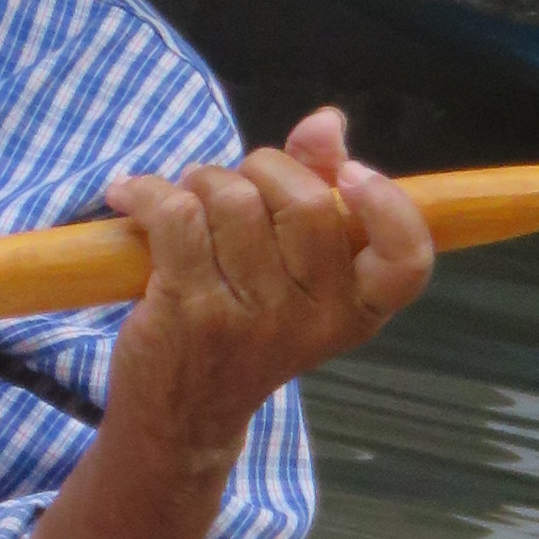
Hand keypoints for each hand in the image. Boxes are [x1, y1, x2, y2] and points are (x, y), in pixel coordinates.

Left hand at [99, 105, 435, 474]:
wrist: (185, 416)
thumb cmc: (247, 327)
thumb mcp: (297, 271)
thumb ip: (319, 187)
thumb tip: (326, 122)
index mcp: (356, 306)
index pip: (407, 258)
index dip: (387, 204)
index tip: (350, 176)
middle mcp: (313, 316)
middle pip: (304, 200)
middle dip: (259, 168)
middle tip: (232, 187)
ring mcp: (252, 317)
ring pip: (232, 200)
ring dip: (199, 181)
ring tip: (184, 202)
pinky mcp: (190, 310)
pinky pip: (177, 216)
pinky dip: (147, 192)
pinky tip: (130, 198)